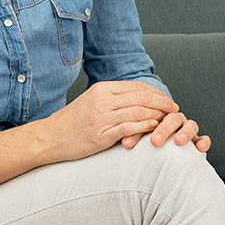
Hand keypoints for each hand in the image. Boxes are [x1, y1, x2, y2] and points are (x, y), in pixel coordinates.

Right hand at [39, 81, 178, 161]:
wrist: (48, 138)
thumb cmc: (72, 121)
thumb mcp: (92, 101)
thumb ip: (113, 98)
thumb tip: (139, 98)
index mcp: (102, 89)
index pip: (137, 87)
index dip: (156, 93)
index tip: (168, 100)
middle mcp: (103, 100)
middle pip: (141, 97)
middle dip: (162, 103)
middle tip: (175, 109)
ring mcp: (101, 118)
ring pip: (138, 112)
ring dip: (158, 115)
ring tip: (170, 119)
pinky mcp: (100, 135)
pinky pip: (127, 128)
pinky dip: (144, 127)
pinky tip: (155, 127)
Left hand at [118, 111, 210, 151]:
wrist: (160, 151)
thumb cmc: (144, 144)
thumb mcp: (137, 138)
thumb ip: (132, 136)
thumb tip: (123, 142)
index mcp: (158, 116)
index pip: (153, 116)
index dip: (141, 128)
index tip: (129, 143)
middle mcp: (174, 120)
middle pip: (172, 118)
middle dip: (164, 129)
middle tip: (155, 141)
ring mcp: (187, 128)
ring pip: (190, 125)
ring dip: (185, 132)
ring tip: (178, 141)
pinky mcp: (197, 140)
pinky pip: (203, 138)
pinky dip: (203, 141)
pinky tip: (200, 148)